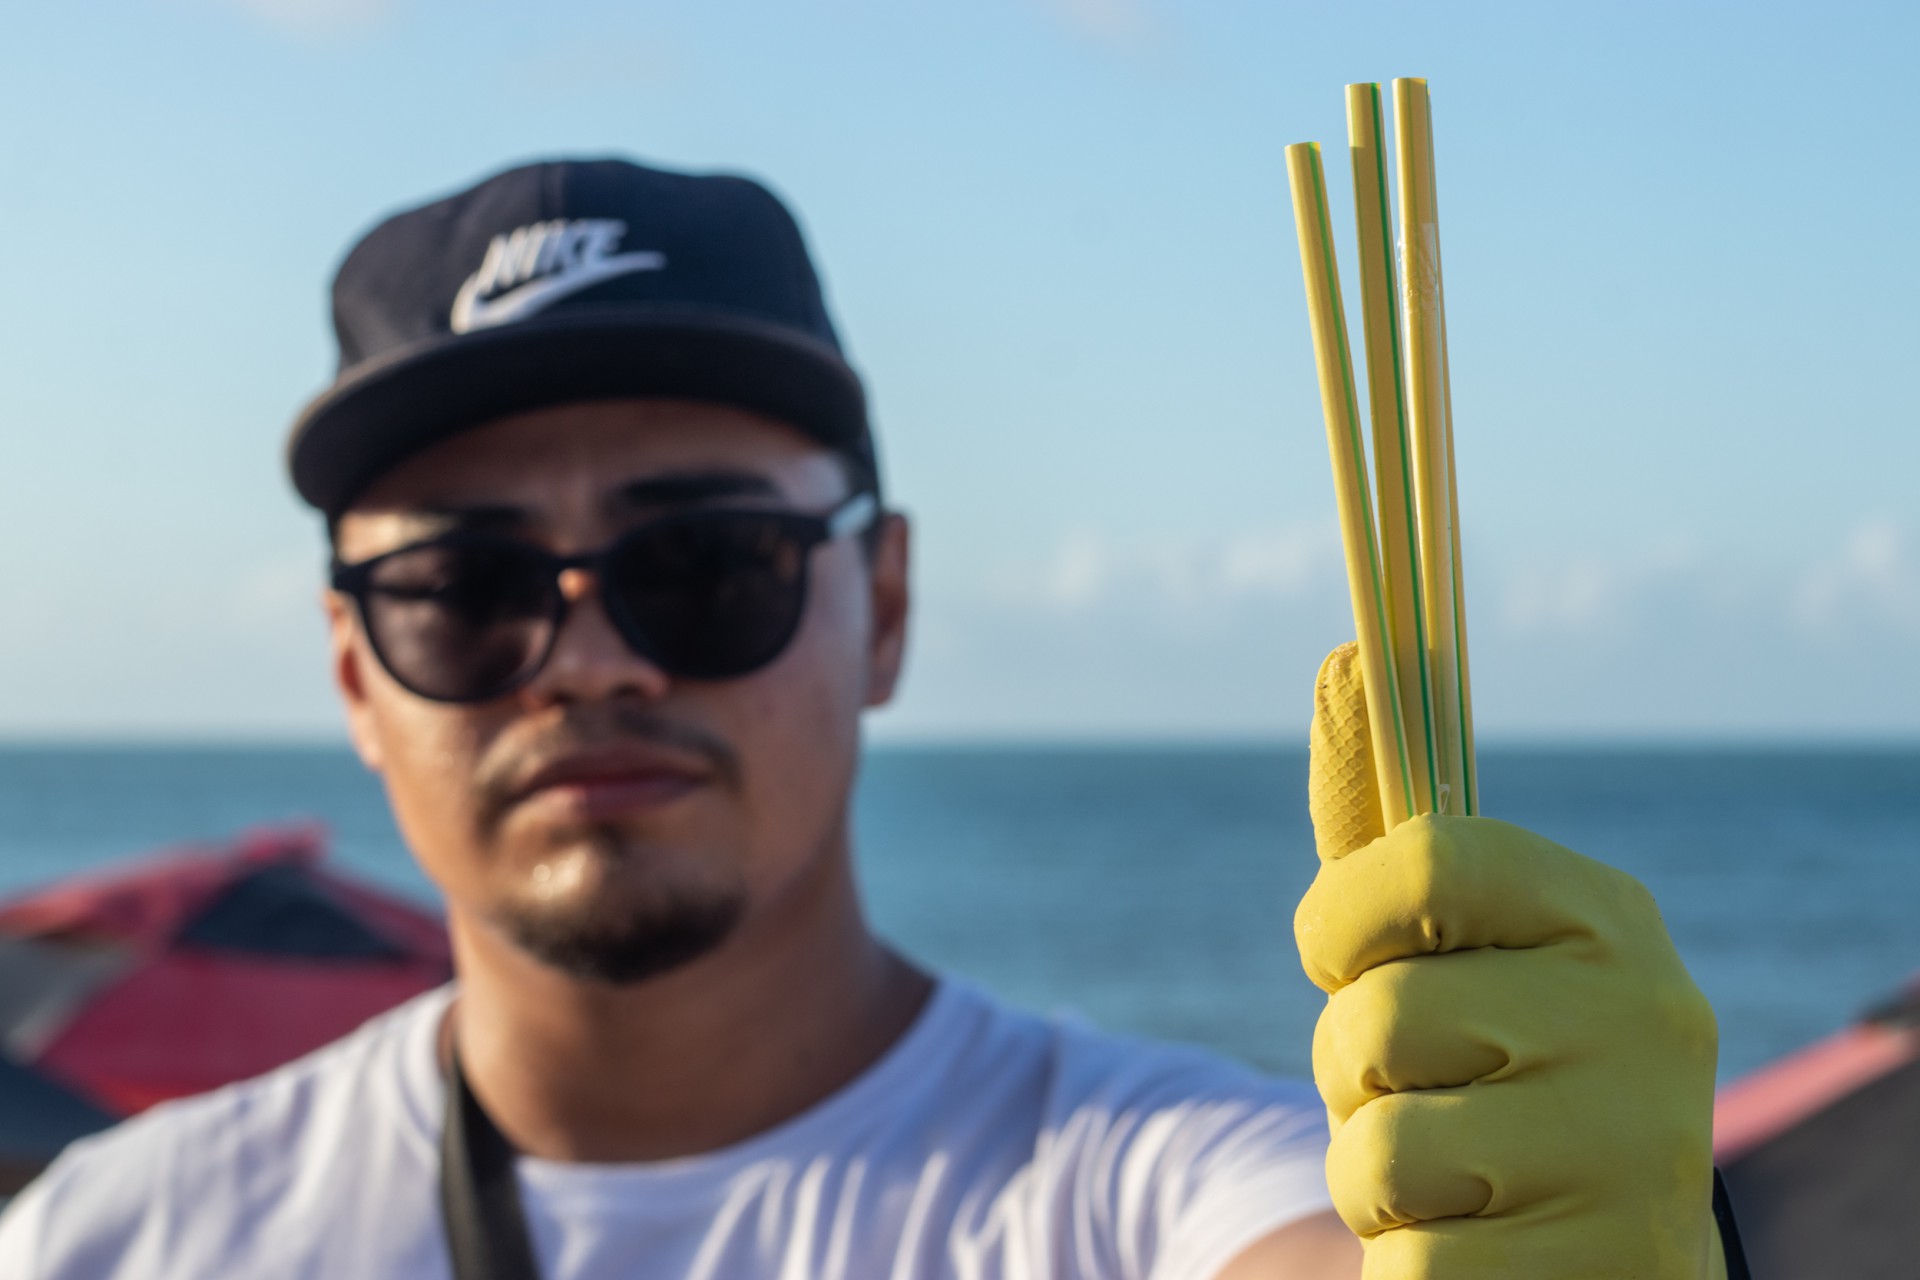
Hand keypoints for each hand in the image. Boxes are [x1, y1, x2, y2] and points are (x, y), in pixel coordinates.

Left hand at [1297, 643, 1723, 1277]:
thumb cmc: (1493, 1067)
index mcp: (1605, 915)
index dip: (1339, 918)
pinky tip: (1475, 1244)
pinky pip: (1412, 1264)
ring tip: (1447, 1174)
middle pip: (1379, 1017)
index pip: (1427, 858)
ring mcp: (1640, 1149)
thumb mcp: (1447, 945)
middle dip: (1351, 1071)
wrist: (1605, 1244)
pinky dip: (1407, 1262)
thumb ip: (1379, 830)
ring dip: (1371, 1175)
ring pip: (1380, 1150)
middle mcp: (1647, 1017)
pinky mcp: (1611, 1264)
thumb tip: (1343, 661)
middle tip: (1419, 1089)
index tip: (1334, 957)